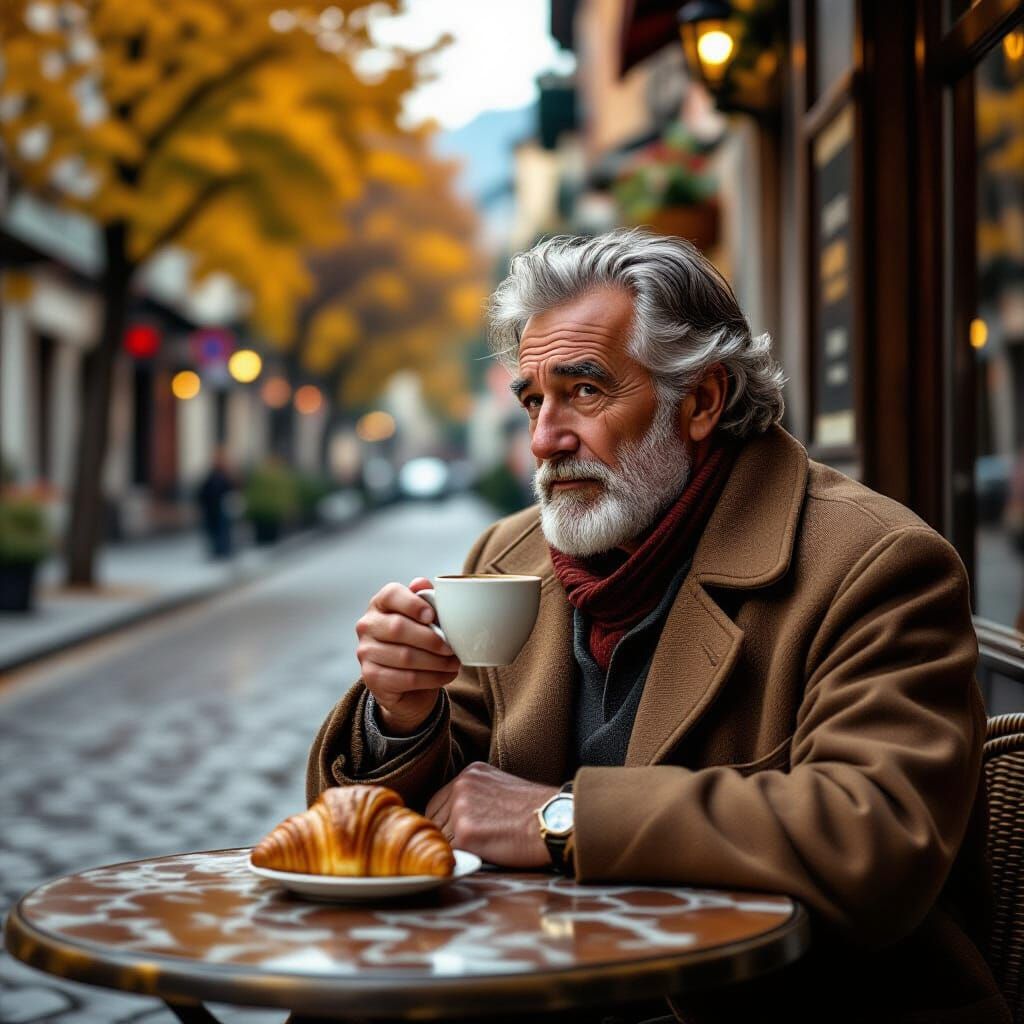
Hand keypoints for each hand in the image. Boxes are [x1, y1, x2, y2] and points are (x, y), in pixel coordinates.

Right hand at [355, 577, 460, 734]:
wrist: (404, 681)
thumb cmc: (417, 640)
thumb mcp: (424, 617)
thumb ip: (426, 599)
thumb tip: (422, 583)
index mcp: (380, 603)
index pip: (391, 595)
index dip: (412, 604)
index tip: (431, 616)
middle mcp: (368, 625)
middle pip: (398, 628)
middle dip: (430, 639)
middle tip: (452, 647)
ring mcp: (366, 652)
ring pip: (405, 656)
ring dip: (436, 662)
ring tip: (454, 662)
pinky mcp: (372, 678)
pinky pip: (406, 678)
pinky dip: (432, 678)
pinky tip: (446, 675)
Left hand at [425, 762, 557, 867]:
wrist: (554, 820)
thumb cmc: (536, 810)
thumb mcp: (500, 787)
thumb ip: (476, 796)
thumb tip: (456, 818)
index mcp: (469, 773)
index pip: (439, 804)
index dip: (448, 823)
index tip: (463, 834)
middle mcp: (460, 786)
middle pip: (436, 821)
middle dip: (450, 836)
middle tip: (475, 845)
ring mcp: (460, 809)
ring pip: (442, 839)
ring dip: (457, 848)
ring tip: (485, 848)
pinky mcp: (466, 833)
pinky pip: (453, 853)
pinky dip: (465, 859)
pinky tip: (486, 854)